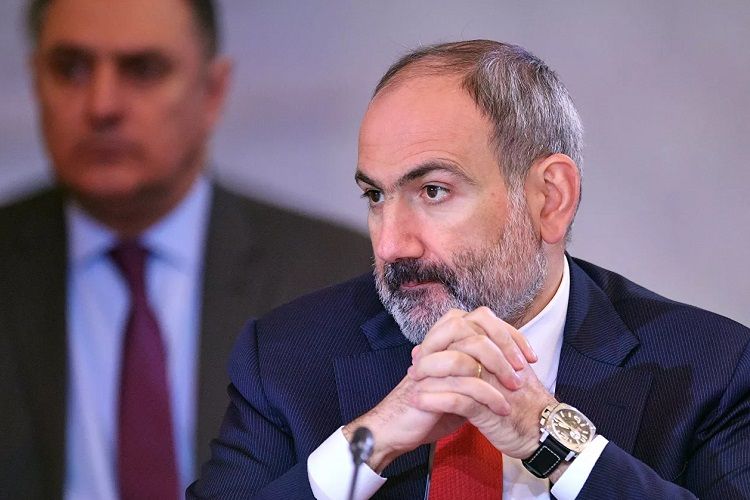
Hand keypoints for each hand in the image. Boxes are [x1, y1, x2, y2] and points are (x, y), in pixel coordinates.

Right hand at [343, 307, 540, 471]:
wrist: (396, 429)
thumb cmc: (430, 407)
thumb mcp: (459, 383)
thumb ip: (477, 368)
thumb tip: (507, 360)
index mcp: (443, 340)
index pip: (480, 319)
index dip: (508, 333)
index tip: (528, 356)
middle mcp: (435, 345)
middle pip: (474, 324)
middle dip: (504, 344)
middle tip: (522, 369)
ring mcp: (430, 363)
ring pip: (470, 348)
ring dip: (499, 369)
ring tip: (514, 390)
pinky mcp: (428, 386)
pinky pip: (464, 383)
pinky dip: (488, 396)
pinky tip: (501, 409)